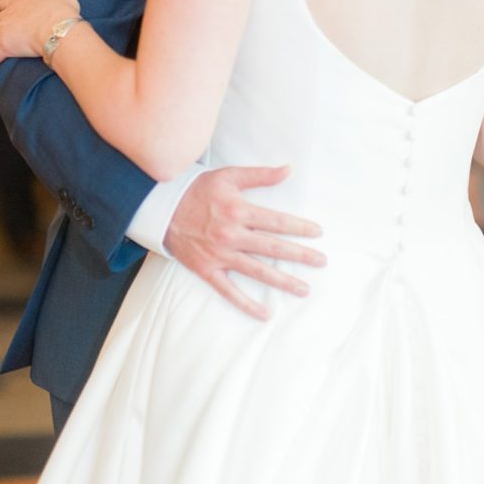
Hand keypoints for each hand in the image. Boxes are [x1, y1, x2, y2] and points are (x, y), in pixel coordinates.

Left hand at [0, 0, 80, 67]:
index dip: (10, 8)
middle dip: (4, 25)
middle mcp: (8, 13)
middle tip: (16, 33)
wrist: (59, 30)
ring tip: (9, 48)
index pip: (7, 2)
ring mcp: (4, 30)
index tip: (18, 14)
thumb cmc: (62, 9)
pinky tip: (0, 62)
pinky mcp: (4, 47)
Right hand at [164, 164, 325, 320]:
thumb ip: (260, 175)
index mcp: (239, 211)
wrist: (162, 209)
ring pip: (257, 271)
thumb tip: (288, 169)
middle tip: (321, 261)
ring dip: (282, 282)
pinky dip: (246, 304)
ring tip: (304, 289)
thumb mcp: (229, 176)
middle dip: (300, 255)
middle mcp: (232, 235)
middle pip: (273, 248)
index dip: (300, 228)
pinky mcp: (208, 270)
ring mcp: (220, 255)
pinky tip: (264, 314)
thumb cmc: (198, 190)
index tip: (318, 233)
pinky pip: (229, 291)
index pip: (277, 222)